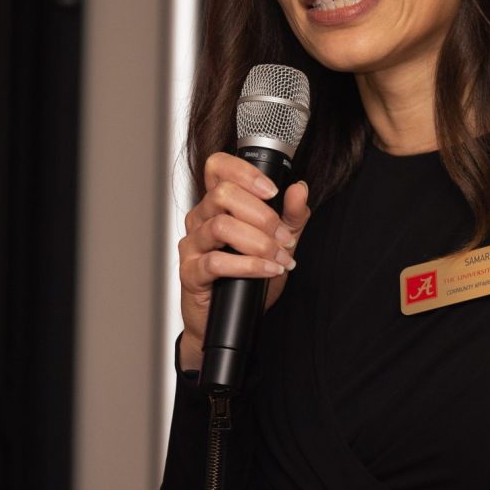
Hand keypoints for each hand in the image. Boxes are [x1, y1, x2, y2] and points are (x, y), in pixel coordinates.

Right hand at [178, 152, 310, 371]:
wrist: (234, 322)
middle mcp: (200, 218)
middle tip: (284, 238)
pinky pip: (216, 262)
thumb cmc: (250, 279)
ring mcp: (192, 245)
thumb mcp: (279, 243)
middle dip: (263, 216)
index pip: (218, 167)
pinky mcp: (191, 272)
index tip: (272, 191)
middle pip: (223, 195)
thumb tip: (299, 188)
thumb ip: (291, 216)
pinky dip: (249, 265)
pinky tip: (268, 270)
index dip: (244, 172)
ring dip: (259, 242)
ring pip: (221, 226)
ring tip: (280, 258)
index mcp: (217, 204)